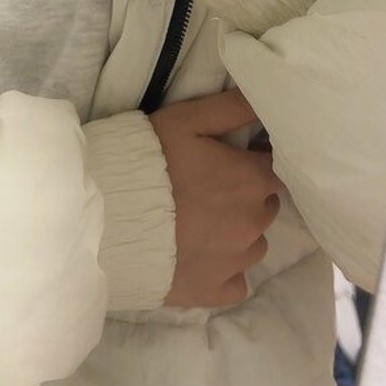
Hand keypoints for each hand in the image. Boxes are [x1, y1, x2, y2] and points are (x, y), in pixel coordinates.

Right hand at [148, 88, 281, 308]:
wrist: (109, 217)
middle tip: (209, 189)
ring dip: (237, 233)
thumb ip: (234, 107)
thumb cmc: (150, 161)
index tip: (232, 161)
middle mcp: (253, 222)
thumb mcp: (188, 120)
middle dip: (246, 196)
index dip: (255, 162)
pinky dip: (225, 270)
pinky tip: (200, 255)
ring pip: (254, 243)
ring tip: (200, 223)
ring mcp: (236, 260)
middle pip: (266, 206)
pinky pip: (237, 282)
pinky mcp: (215, 290)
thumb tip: (269, 95)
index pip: (276, 167)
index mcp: (252, 180)